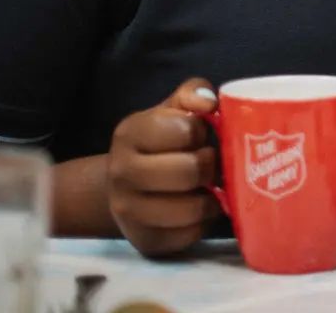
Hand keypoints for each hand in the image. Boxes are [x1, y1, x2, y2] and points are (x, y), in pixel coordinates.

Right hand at [107, 79, 221, 257]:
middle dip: (211, 166)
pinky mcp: (143, 241)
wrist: (125, 184)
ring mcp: (128, 212)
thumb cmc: (161, 141)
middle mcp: (121, 173)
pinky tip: (198, 209)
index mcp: (130, 133)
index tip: (200, 136)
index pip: (184, 130)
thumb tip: (210, 103)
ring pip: (190, 210)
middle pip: (189, 172)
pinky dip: (202, 224)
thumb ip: (193, 94)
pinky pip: (188, 236)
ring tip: (210, 188)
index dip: (202, 132)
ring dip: (212, 199)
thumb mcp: (172, 110)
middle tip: (214, 164)